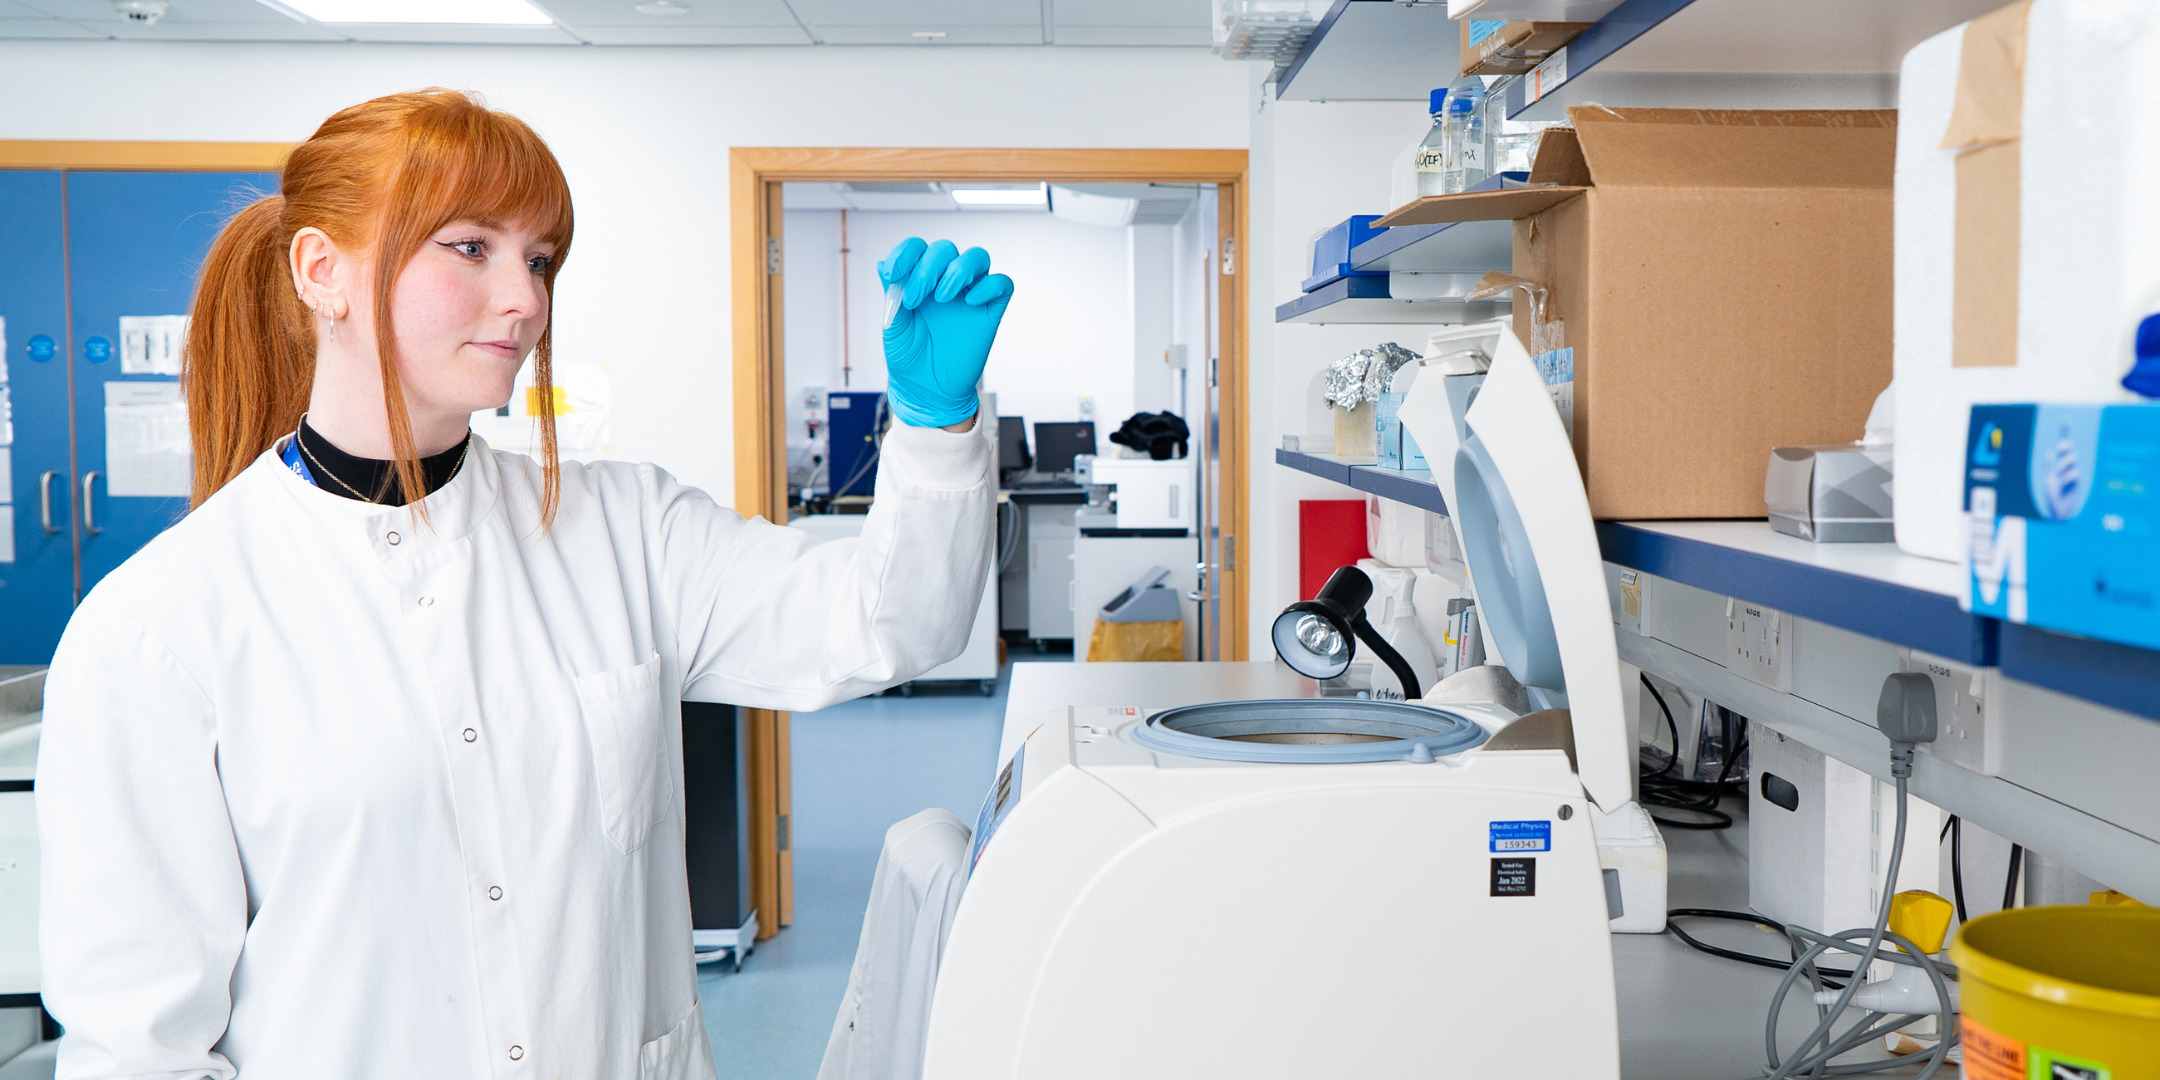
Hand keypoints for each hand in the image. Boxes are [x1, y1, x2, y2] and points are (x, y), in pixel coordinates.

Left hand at [879, 237, 1013, 427]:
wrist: (929, 392)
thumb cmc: (909, 358)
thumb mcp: (893, 325)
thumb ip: (892, 294)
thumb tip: (884, 263)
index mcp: (920, 281)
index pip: (917, 248)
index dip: (905, 253)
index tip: (892, 274)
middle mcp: (945, 283)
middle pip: (946, 249)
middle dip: (928, 267)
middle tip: (916, 298)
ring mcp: (969, 296)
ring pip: (977, 257)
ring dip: (959, 270)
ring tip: (943, 298)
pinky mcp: (990, 313)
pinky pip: (1002, 284)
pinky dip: (989, 285)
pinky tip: (970, 302)